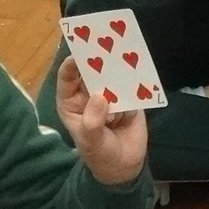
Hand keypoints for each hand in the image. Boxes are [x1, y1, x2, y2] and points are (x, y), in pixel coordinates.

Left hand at [56, 53, 148, 183]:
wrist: (124, 167)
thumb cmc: (99, 154)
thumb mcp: (91, 141)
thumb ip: (93, 121)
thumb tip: (100, 97)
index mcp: (71, 101)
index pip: (67, 78)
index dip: (72, 63)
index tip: (80, 54)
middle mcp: (88, 94)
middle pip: (91, 71)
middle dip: (98, 57)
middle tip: (105, 42)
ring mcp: (110, 94)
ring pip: (112, 75)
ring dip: (118, 63)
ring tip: (124, 49)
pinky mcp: (129, 98)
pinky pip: (132, 84)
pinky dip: (136, 76)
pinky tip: (140, 65)